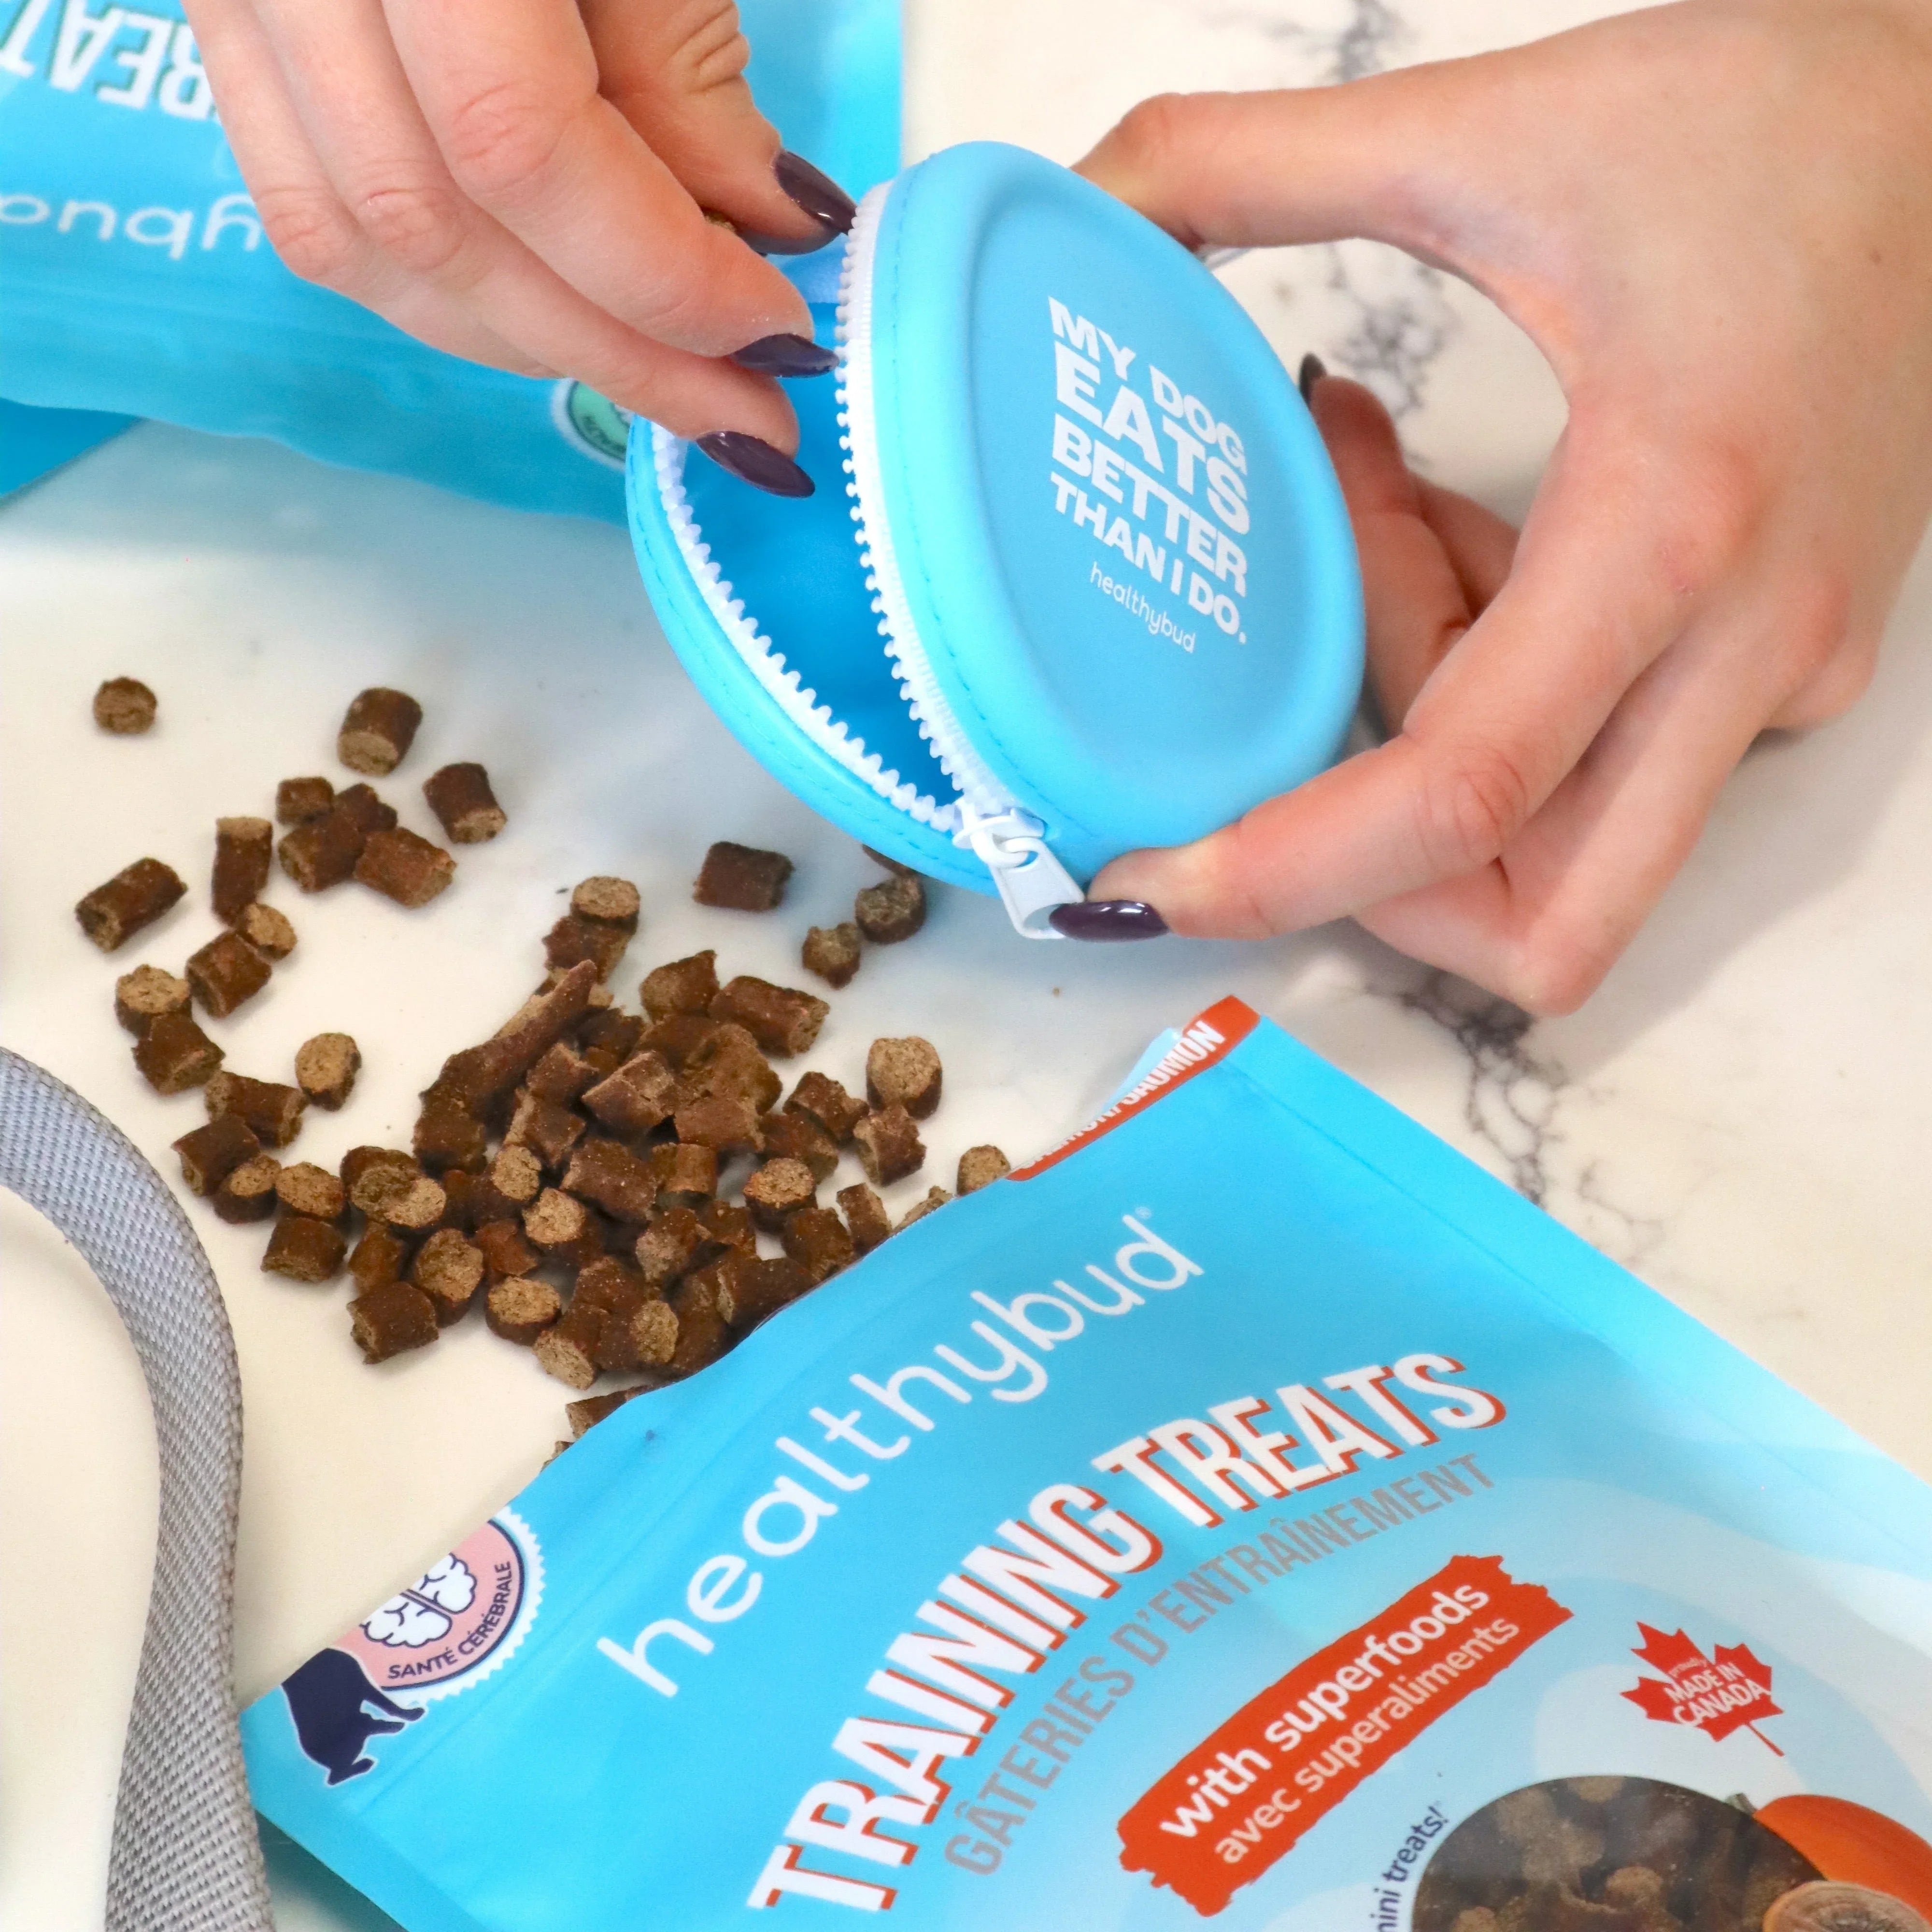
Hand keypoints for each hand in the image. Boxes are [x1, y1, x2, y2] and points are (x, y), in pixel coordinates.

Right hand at [185, 0, 851, 487]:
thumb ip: (686, 65)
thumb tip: (757, 235)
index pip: (516, 146)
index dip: (661, 276)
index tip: (781, 335)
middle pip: (431, 225)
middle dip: (613, 350)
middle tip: (747, 416)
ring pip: (354, 238)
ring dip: (524, 339)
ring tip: (662, 374)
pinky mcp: (229, 1)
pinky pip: (307, 192)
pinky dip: (440, 281)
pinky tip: (551, 307)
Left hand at [1077, 0, 1931, 1009]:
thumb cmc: (1765, 123)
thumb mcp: (1485, 129)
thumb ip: (1243, 159)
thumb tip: (1086, 200)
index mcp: (1670, 525)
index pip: (1459, 795)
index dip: (1283, 871)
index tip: (1145, 877)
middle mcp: (1746, 646)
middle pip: (1536, 921)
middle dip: (1368, 874)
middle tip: (1273, 720)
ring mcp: (1783, 677)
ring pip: (1559, 843)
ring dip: (1424, 737)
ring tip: (1389, 525)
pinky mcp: (1788, 671)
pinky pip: (1601, 761)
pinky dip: (1491, 689)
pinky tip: (1464, 536)